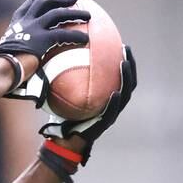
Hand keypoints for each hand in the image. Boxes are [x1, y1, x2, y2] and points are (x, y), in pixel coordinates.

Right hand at [0, 0, 90, 60]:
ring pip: (57, 14)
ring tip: (87, 15)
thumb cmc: (2, 67)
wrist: (2, 70)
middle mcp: (24, 23)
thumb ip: (11, 51)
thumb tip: (11, 64)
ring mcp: (33, 29)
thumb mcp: (4, 53)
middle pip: (43, 3)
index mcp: (15, 26)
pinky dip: (76, 36)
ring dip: (74, 13)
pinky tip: (86, 39)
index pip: (24, 8)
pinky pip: (63, 35)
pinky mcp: (42, 39)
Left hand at [39, 45, 136, 164]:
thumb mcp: (63, 92)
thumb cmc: (62, 114)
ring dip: (126, 80)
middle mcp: (111, 103)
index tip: (121, 43)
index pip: (118, 74)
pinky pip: (112, 112)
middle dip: (130, 65)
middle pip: (127, 81)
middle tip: (127, 49)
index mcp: (105, 95)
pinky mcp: (104, 124)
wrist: (62, 139)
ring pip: (124, 95)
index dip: (123, 59)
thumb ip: (64, 77)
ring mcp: (110, 113)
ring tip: (124, 65)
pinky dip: (115, 103)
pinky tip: (116, 94)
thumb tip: (53, 54)